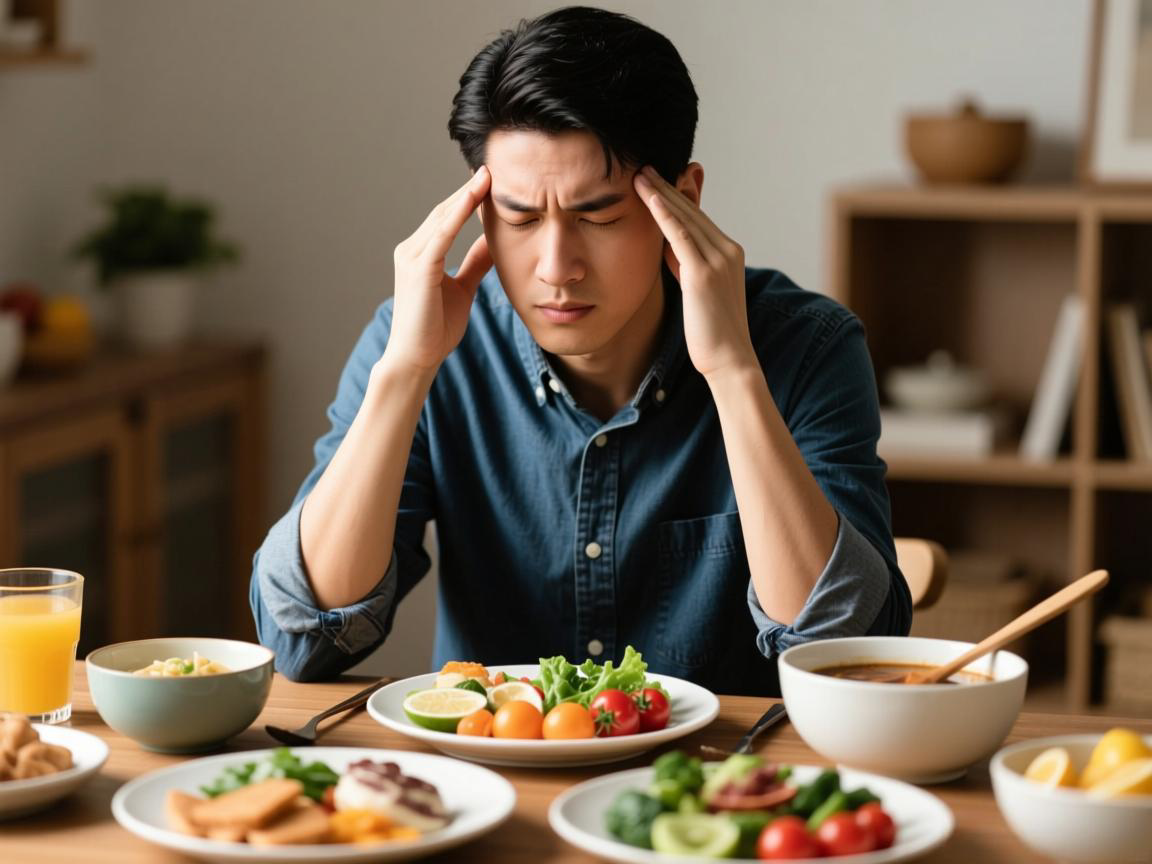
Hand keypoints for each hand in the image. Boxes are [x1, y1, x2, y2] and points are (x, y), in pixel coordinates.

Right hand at [384, 166, 492, 373]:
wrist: (417, 358)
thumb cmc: (436, 328)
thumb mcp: (463, 288)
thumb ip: (474, 263)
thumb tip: (492, 241)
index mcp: (420, 253)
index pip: (447, 217)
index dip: (468, 198)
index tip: (491, 179)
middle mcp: (411, 249)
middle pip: (444, 211)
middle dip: (468, 190)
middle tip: (493, 166)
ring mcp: (411, 257)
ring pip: (443, 218)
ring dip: (466, 195)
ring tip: (488, 174)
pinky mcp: (419, 269)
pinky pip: (442, 234)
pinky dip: (459, 214)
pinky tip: (476, 197)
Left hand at [634, 165, 755, 379]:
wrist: (730, 360)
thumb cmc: (711, 333)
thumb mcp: (697, 291)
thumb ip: (685, 265)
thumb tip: (667, 247)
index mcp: (729, 254)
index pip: (698, 218)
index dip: (676, 197)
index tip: (656, 180)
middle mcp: (727, 250)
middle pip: (692, 211)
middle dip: (668, 187)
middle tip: (645, 166)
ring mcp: (718, 260)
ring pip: (685, 217)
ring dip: (661, 192)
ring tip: (640, 173)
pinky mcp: (703, 273)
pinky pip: (680, 235)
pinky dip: (665, 213)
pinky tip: (650, 197)